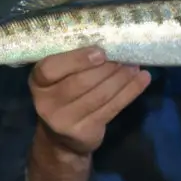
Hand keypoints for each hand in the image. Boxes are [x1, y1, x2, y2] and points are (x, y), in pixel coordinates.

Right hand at [29, 47, 151, 154]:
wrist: (61, 139)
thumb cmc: (63, 96)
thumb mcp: (58, 79)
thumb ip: (74, 63)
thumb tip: (109, 42)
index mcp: (38, 83)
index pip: (50, 69)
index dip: (76, 60)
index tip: (100, 52)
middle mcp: (46, 103)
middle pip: (81, 82)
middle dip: (107, 68)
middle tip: (125, 56)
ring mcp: (65, 121)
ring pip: (100, 95)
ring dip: (121, 78)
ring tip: (134, 65)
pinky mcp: (85, 132)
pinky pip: (112, 108)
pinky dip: (130, 91)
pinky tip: (142, 79)